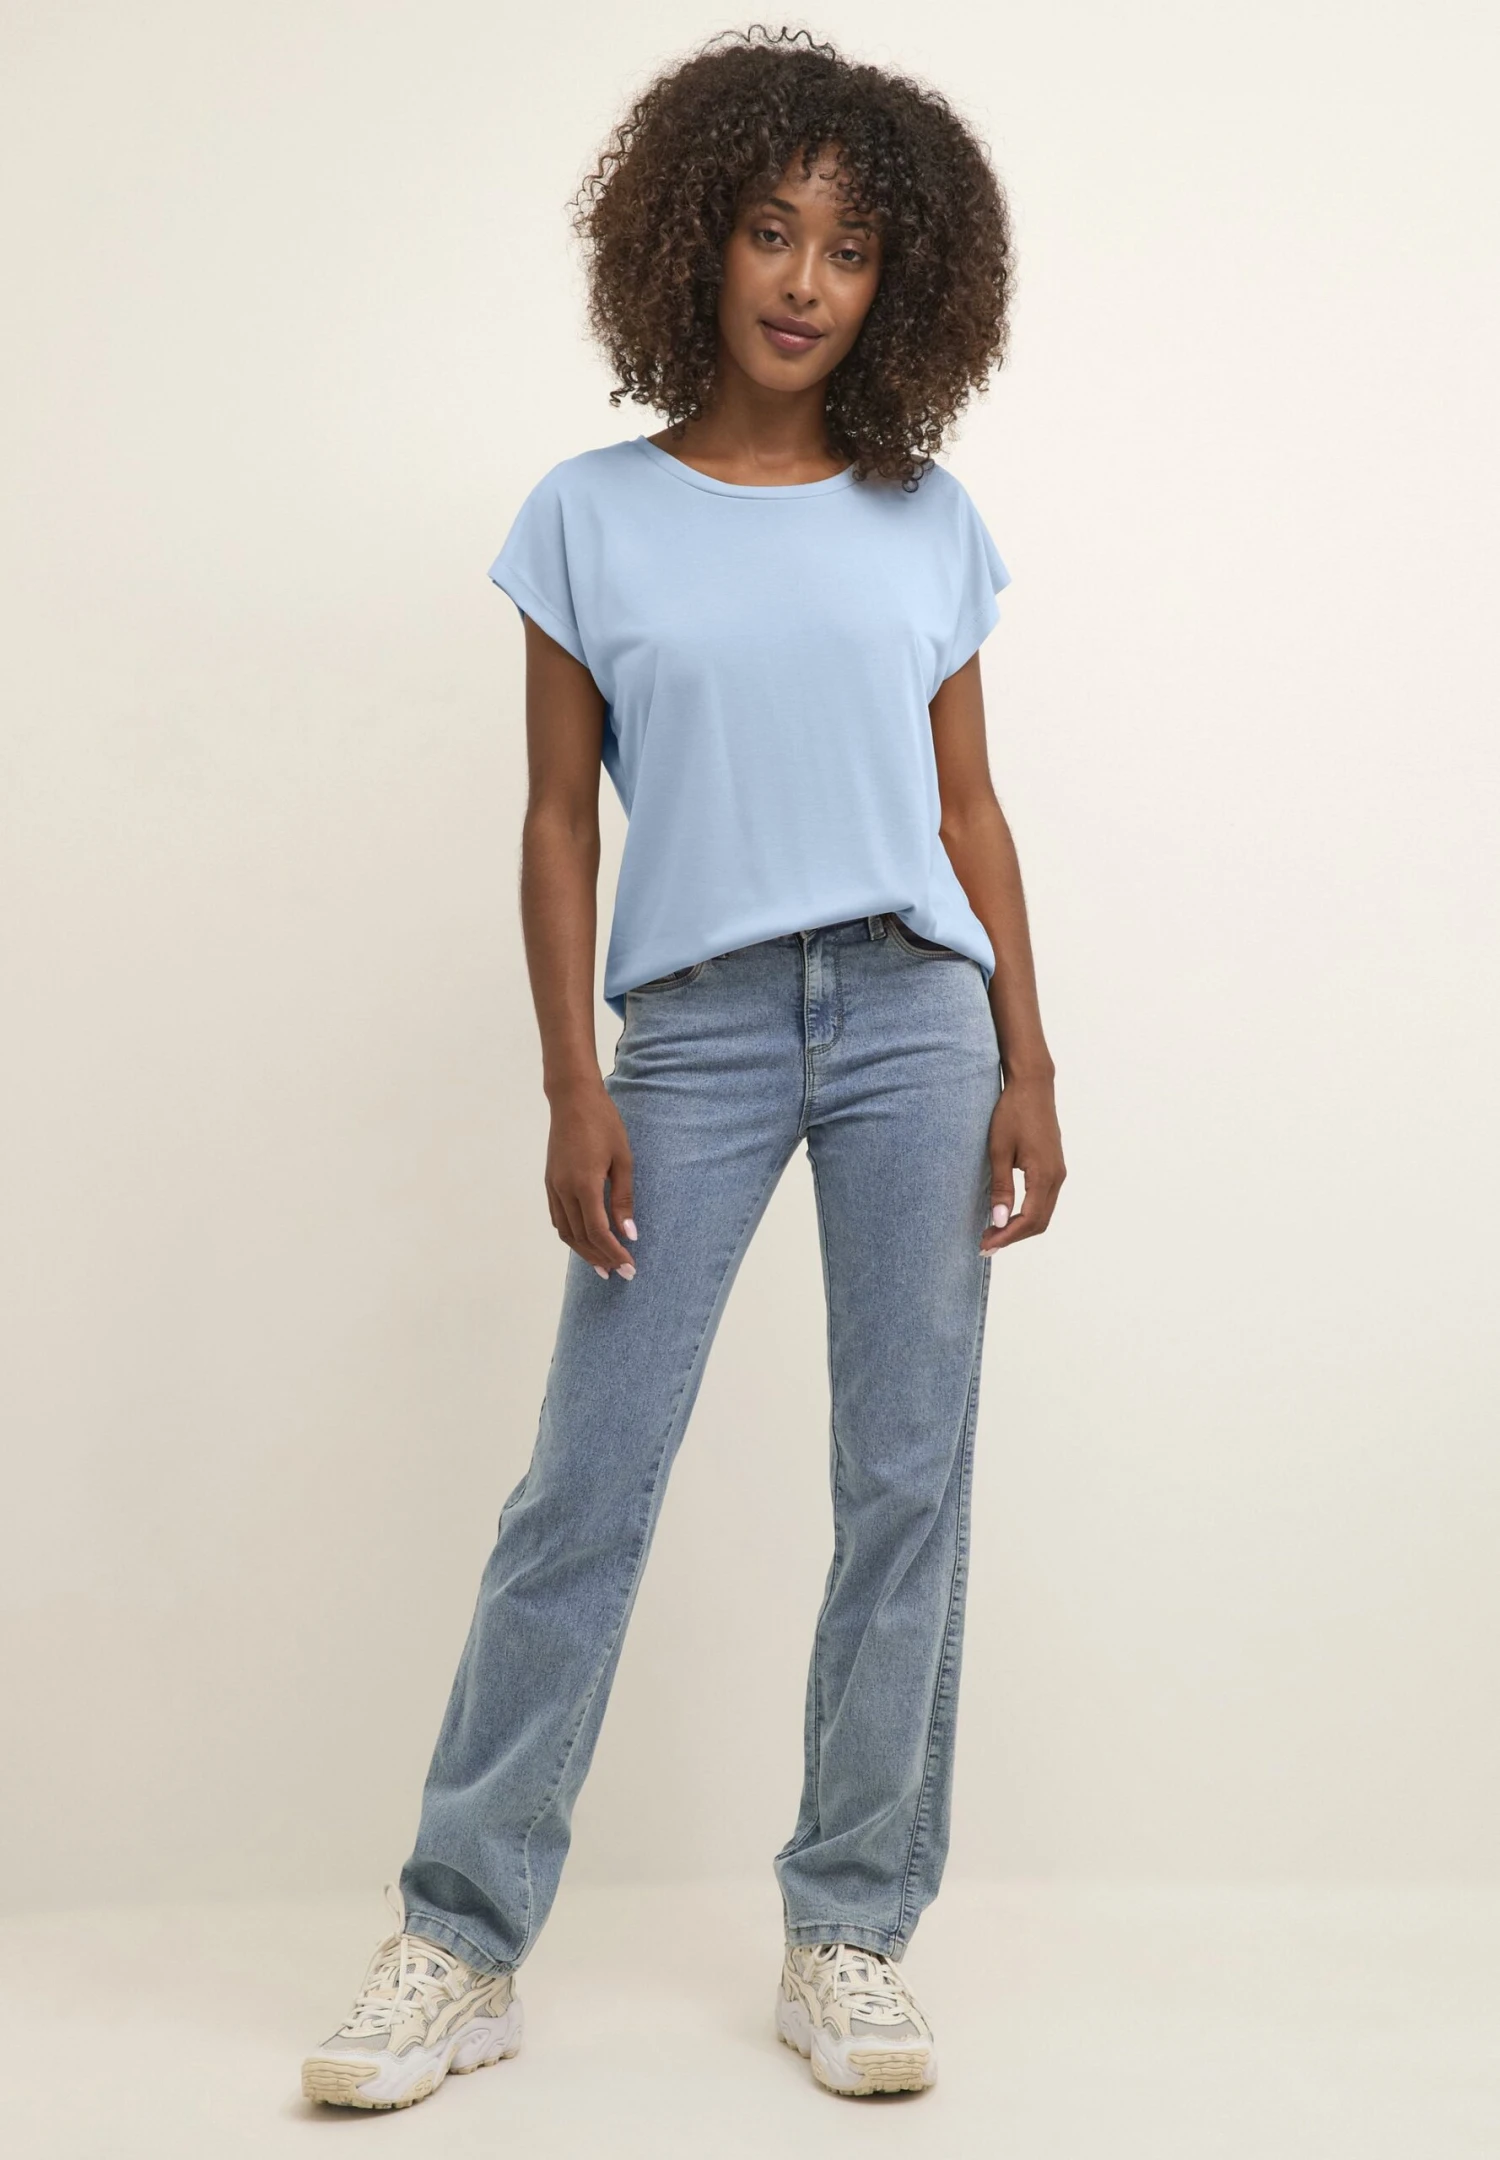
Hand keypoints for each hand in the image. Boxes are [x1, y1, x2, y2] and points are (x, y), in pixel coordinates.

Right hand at [544, 1078, 638, 1279]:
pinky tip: (584, 1241)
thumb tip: (629, 1233)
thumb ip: (624, 1199)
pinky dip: (571, 1234)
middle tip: (620, 1274)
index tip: (630, 1266)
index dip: (614, 1252)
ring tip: (603, 1266)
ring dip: (584, 1251)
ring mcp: (553, 1186)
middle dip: (600, 1258)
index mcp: (584, 1184)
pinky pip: (558, 1218)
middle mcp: (564, 1190)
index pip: (599, 1231)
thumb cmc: (604, 1124)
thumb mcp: (623, 1160)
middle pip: (580, 1237)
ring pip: (565, 1231)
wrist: (572, 1099)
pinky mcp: (549, 1181)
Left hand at [981, 1077, 1065, 1252]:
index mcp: (1044, 1175)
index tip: (986, 1244)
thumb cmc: (1012, 1113)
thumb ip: (1001, 1187)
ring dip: (1020, 1226)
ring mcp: (1058, 1171)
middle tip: (986, 1243)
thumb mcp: (999, 1150)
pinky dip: (1027, 1213)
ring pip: (1043, 1213)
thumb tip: (998, 1220)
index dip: (1007, 1236)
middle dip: (1013, 1236)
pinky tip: (1007, 1213)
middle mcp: (1056, 1176)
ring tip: (993, 1231)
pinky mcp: (1054, 1166)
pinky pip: (1044, 1200)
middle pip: (1039, 1222)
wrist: (1032, 1086)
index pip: (1029, 1219)